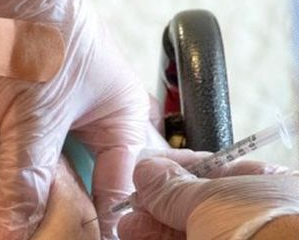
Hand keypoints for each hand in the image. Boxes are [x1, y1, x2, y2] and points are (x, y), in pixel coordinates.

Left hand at [0, 0, 159, 239]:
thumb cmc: (38, 34)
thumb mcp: (38, 115)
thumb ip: (29, 178)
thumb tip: (17, 232)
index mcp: (124, 118)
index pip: (118, 191)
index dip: (95, 225)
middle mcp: (99, 115)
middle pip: (87, 179)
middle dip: (63, 209)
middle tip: (38, 235)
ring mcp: (62, 106)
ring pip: (53, 163)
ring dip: (33, 190)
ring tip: (15, 223)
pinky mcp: (30, 99)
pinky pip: (27, 144)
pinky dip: (13, 166)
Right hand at [118, 149, 298, 239]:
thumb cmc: (259, 228)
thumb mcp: (209, 198)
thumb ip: (174, 185)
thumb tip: (148, 170)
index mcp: (271, 188)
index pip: (218, 169)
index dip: (179, 165)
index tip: (147, 167)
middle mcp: (258, 217)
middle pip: (199, 204)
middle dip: (160, 201)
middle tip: (134, 200)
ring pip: (189, 230)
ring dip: (153, 225)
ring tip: (127, 224)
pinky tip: (135, 235)